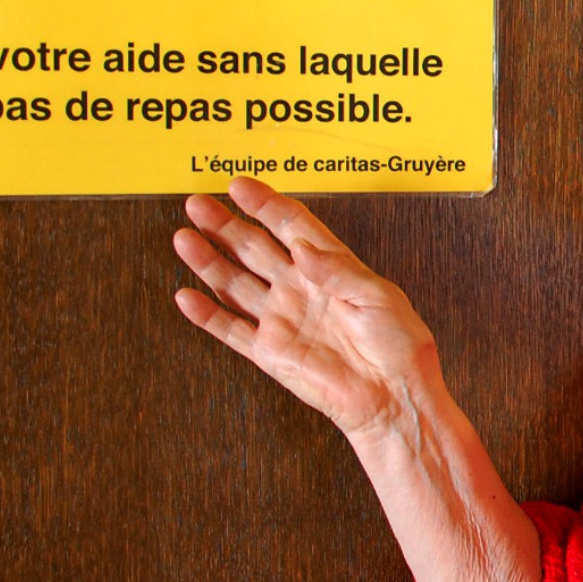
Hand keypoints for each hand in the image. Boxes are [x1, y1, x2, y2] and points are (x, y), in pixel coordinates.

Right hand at [173, 176, 438, 438]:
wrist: (392, 395)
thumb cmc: (398, 345)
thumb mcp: (379, 296)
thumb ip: (338, 270)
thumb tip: (302, 247)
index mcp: (331, 267)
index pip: (291, 226)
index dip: (264, 204)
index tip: (238, 186)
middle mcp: (301, 288)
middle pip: (255, 247)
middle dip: (226, 225)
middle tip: (198, 204)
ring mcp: (282, 318)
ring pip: (235, 283)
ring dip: (209, 261)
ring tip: (184, 237)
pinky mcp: (270, 351)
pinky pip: (231, 329)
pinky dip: (207, 314)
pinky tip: (186, 296)